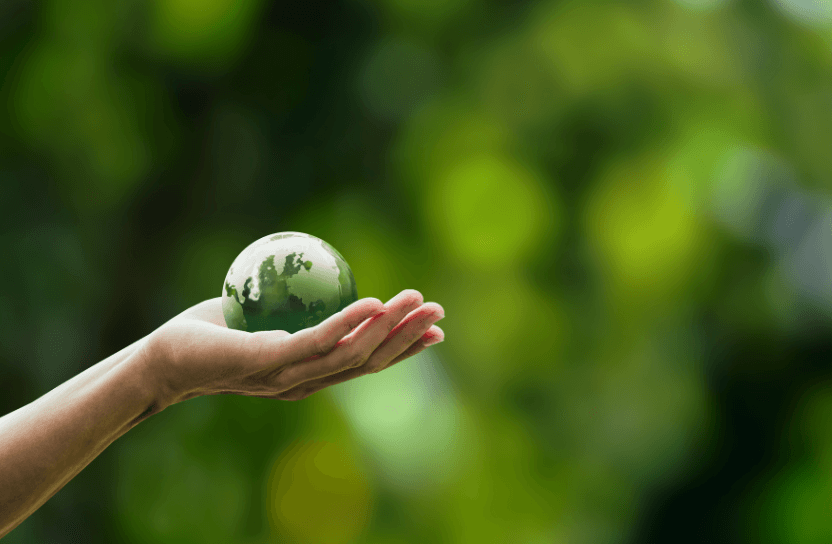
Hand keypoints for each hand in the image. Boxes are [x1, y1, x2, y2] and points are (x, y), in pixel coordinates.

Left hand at [142, 289, 444, 406]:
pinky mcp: (265, 364)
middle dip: (407, 338)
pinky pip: (313, 342)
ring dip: (387, 329)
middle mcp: (304, 383)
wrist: (162, 360)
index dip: (402, 348)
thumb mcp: (261, 317)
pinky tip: (371, 303)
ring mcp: (286, 377)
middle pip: (367, 362)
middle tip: (439, 311)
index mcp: (308, 375)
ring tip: (415, 302)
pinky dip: (347, 325)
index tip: (434, 330)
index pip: (364, 362)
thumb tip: (319, 273)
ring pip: (348, 354)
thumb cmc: (211, 334)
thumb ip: (293, 306)